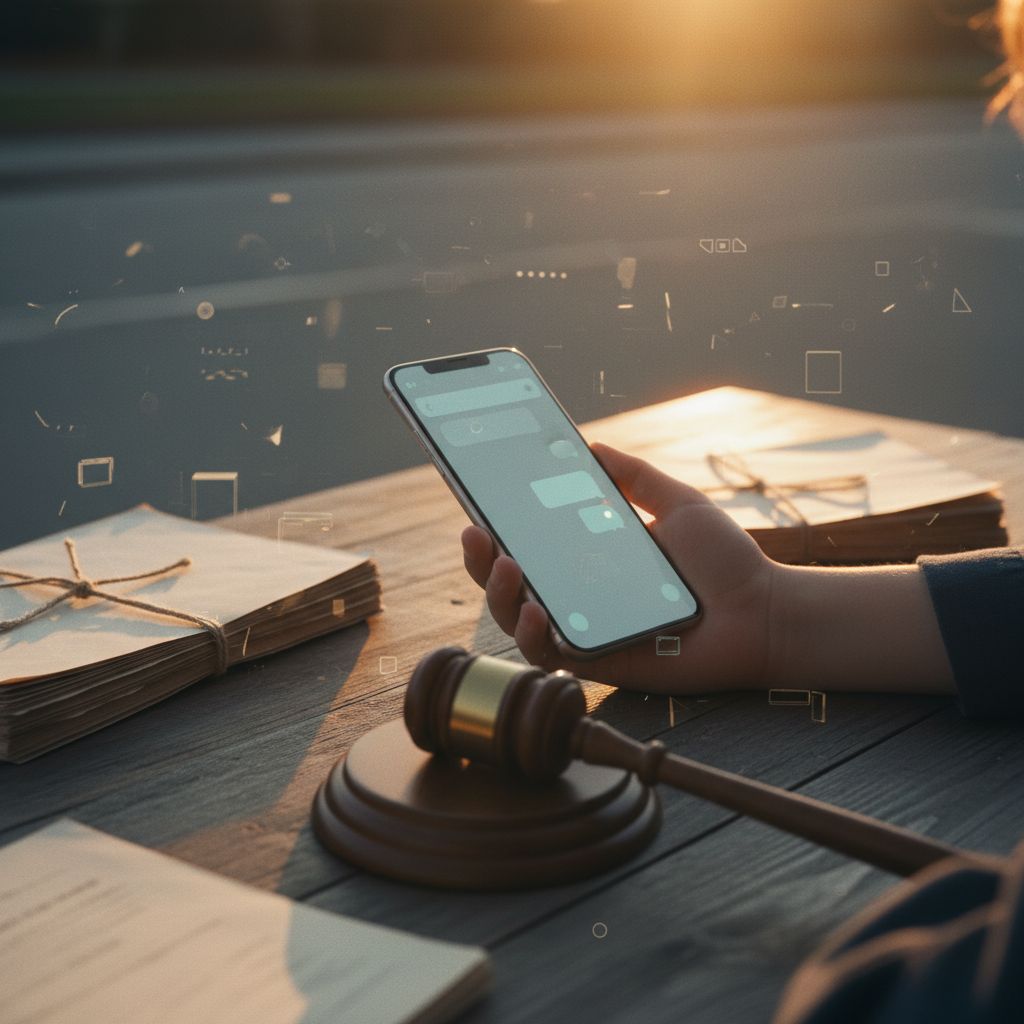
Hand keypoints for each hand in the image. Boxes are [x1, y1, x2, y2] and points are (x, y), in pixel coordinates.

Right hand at [461, 442, 779, 692]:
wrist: (760, 611)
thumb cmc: (724, 562)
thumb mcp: (678, 504)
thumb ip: (635, 477)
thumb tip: (591, 445)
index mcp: (590, 559)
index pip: (530, 543)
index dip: (497, 526)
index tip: (478, 500)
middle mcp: (578, 594)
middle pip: (508, 582)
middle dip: (479, 559)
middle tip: (476, 532)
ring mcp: (583, 628)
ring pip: (516, 619)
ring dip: (496, 593)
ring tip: (503, 564)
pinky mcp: (597, 661)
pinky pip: (548, 654)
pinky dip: (532, 634)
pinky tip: (536, 611)